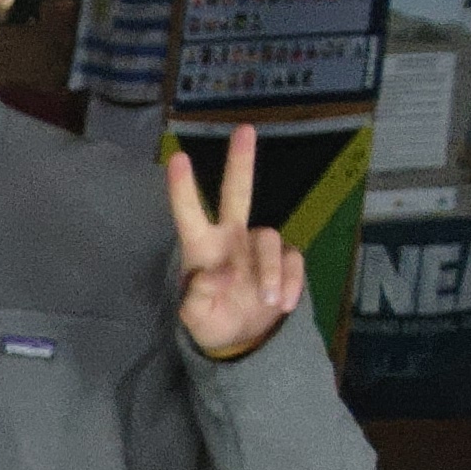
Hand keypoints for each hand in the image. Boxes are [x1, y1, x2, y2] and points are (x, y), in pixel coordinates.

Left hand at [166, 125, 305, 361]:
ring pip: (270, 238)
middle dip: (240, 162)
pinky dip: (289, 283)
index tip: (177, 158)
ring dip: (270, 272)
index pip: (189, 214)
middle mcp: (230, 238)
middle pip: (236, 193)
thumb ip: (197, 298)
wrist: (244, 339)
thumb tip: (217, 273)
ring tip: (265, 302)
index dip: (183, 188)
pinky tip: (281, 305)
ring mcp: (258, 247)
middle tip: (244, 130)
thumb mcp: (196, 319)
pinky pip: (293, 260)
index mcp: (201, 248)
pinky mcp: (285, 259)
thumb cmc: (212, 321)